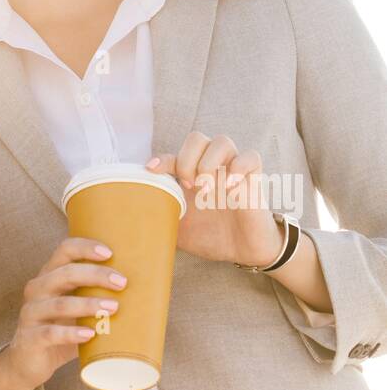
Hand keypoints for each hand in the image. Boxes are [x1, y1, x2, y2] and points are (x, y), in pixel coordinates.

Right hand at [2, 236, 127, 389]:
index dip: (86, 248)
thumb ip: (96, 298)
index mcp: (48, 275)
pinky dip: (71, 333)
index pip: (64, 250)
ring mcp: (30, 314)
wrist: (27, 362)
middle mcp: (37, 289)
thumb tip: (145, 294)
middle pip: (65, 274)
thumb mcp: (75, 310)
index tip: (110, 252)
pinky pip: (50, 333)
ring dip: (89, 305)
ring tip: (113, 309)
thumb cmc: (60, 330)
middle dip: (96, 275)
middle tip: (122, 283)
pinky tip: (89, 334)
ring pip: (60, 304)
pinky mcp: (29, 338)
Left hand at [147, 132, 281, 265]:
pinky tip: (231, 187)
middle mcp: (212, 167)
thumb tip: (135, 219)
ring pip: (222, 141)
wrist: (244, 252)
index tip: (151, 169)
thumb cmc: (212, 237)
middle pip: (197, 138)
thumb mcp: (179, 230)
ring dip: (209, 162)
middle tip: (188, 186)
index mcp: (192, 175)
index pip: (174, 155)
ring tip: (207, 188)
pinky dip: (239, 167)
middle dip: (187, 159)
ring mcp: (233, 170)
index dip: (162, 159)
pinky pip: (251, 157)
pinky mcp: (255, 178)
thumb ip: (161, 218)